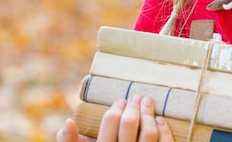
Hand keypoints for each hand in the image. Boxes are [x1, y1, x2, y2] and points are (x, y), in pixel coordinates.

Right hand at [56, 96, 173, 141]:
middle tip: (135, 98)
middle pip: (130, 122)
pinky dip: (164, 130)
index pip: (110, 120)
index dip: (117, 107)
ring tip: (147, 104)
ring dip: (149, 114)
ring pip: (149, 132)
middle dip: (133, 107)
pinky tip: (159, 120)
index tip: (121, 101)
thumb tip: (67, 123)